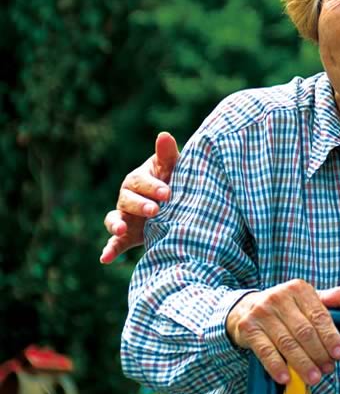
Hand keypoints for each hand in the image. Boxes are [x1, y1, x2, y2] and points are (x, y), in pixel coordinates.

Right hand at [99, 131, 178, 263]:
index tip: (167, 192)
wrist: (180, 204)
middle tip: (155, 211)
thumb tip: (164, 134)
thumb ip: (167, 154)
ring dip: (116, 225)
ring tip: (121, 230)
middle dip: (140, 205)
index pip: (140, 182)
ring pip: (115, 219)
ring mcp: (126, 217)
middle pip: (127, 200)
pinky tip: (105, 258)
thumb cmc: (175, 180)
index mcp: (138, 180)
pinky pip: (115, 243)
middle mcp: (128, 198)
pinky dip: (109, 250)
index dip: (152, 187)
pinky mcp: (128, 236)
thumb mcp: (173, 167)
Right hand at [227, 280, 339, 385]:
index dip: (331, 336)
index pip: (319, 315)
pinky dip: (276, 366)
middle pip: (304, 331)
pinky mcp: (248, 328)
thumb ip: (335, 298)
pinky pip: (265, 351)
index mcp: (299, 289)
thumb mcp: (309, 299)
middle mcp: (279, 297)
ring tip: (313, 377)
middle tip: (327, 368)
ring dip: (301, 363)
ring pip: (287, 343)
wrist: (246, 308)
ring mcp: (262, 313)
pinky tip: (286, 377)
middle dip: (318, 353)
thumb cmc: (286, 306)